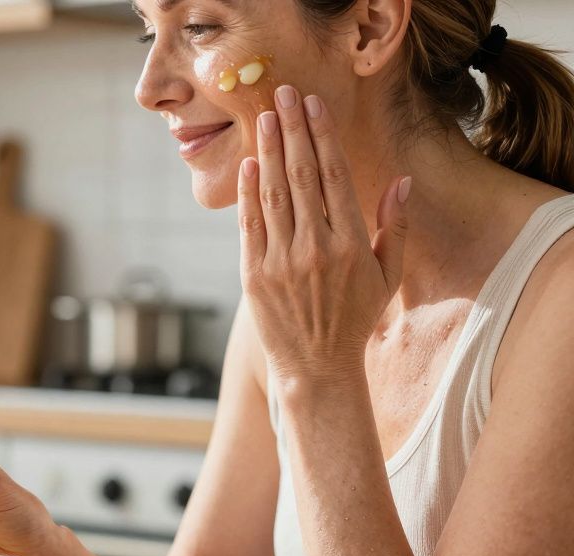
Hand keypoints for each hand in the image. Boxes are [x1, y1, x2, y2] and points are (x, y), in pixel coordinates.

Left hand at [239, 87, 411, 384]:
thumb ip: (395, 227)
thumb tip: (403, 181)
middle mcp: (315, 248)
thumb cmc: (354, 318)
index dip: (324, 137)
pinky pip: (249, 224)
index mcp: (351, 244)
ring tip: (264, 117)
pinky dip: (247, 192)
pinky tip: (248, 164)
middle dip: (293, 130)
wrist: (316, 366)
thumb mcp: (387, 275)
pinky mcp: (253, 274)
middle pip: (302, 175)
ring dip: (268, 150)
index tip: (315, 107)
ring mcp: (281, 260)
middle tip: (284, 94)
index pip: (334, 177)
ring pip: (273, 193)